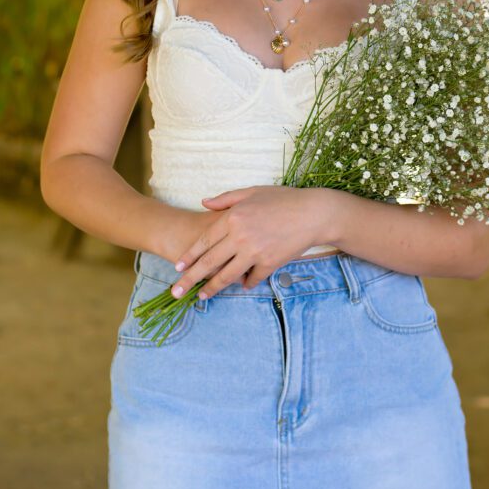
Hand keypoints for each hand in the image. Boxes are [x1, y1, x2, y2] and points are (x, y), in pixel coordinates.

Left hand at [170, 186, 329, 300]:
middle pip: (209, 262)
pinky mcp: (270, 264)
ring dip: (212, 288)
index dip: (190, 256)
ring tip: (201, 296)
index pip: (204, 241)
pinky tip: (239, 285)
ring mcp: (255, 252)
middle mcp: (240, 236)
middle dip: (190, 278)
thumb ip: (225, 199)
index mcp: (233, 217)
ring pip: (227, 275)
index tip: (177, 267)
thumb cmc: (282, 199)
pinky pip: (252, 278)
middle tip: (176, 291)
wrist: (313, 213)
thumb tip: (203, 202)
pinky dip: (245, 283)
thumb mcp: (252, 192)